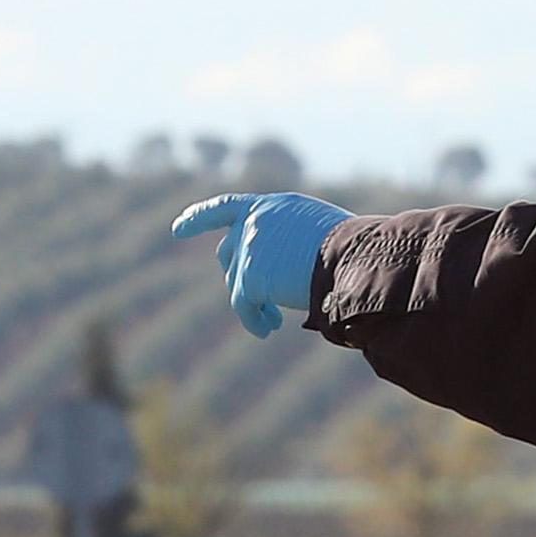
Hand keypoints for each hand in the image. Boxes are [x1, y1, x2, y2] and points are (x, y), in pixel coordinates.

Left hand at [170, 191, 350, 338]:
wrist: (357, 261)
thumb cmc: (357, 253)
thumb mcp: (322, 234)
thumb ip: (292, 242)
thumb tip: (281, 273)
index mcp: (276, 206)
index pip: (228, 208)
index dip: (200, 218)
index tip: (178, 229)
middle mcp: (256, 220)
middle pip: (229, 254)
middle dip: (240, 279)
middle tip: (261, 306)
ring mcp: (250, 247)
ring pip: (237, 283)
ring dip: (253, 303)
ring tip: (274, 322)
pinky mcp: (250, 276)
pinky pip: (243, 305)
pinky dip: (253, 320)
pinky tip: (267, 330)